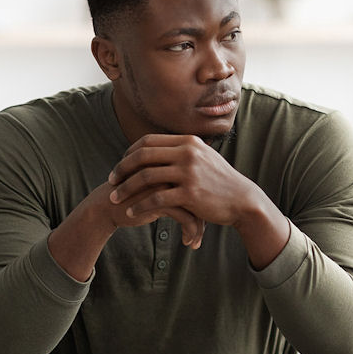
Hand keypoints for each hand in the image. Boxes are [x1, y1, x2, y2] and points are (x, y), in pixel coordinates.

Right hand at [88, 179, 205, 248]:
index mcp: (173, 163)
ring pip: (196, 207)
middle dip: (206, 217)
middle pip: (202, 194)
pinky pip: (185, 218)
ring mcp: (167, 184)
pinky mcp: (159, 200)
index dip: (206, 202)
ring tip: (197, 240)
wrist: (107, 205)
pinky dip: (190, 232)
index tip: (208, 218)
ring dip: (199, 227)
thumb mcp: (159, 188)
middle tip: (204, 232)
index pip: (201, 183)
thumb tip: (205, 200)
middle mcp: (172, 170)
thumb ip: (178, 188)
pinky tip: (189, 243)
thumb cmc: (135, 197)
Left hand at [107, 134, 289, 268]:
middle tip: (110, 181)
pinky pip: (157, 198)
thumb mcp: (203, 157)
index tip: (119, 167)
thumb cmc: (220, 181)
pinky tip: (132, 212)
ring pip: (146, 177)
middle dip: (122, 169)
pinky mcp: (190, 193)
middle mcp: (187, 153)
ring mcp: (189, 172)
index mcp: (188, 141)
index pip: (148, 142)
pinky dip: (141, 205)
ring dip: (126, 188)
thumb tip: (159, 147)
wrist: (242, 199)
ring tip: (115, 199)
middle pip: (142, 156)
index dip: (129, 153)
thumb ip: (182, 150)